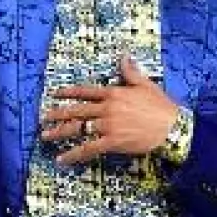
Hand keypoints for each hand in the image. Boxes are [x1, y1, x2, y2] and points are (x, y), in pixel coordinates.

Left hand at [41, 55, 178, 165]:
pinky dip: (73, 154)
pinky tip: (62, 159)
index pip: (86, 91)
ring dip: (59, 132)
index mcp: (114, 93)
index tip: (55, 94)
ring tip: (46, 136)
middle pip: (76, 110)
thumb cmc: (161, 107)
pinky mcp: (112, 142)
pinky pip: (88, 148)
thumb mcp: (146, 85)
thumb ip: (131, 72)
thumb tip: (124, 57)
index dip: (69, 92)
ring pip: (78, 128)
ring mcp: (108, 125)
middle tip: (43, 118)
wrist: (172, 127)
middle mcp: (107, 108)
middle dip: (57, 114)